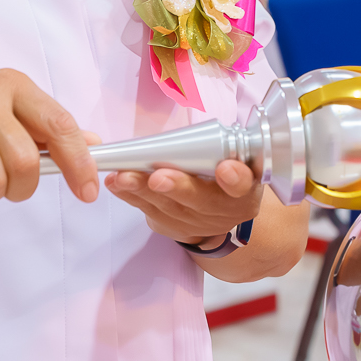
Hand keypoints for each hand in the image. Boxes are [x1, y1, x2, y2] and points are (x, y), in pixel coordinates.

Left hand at [104, 158, 261, 248]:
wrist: (216, 210)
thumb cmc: (221, 173)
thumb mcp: (234, 157)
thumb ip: (219, 146)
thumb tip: (192, 133)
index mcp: (244, 189)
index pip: (244, 185)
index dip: (235, 179)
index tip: (224, 168)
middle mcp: (223, 210)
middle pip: (201, 200)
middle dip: (178, 187)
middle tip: (158, 177)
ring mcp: (196, 223)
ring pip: (168, 207)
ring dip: (142, 190)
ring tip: (122, 176)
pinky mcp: (172, 227)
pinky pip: (149, 211)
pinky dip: (130, 196)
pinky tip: (116, 183)